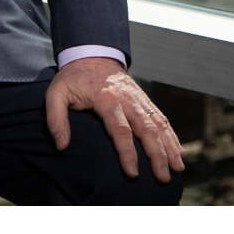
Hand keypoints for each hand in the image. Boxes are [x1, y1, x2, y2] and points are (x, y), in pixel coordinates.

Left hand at [44, 56, 185, 182]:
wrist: (92, 55)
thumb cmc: (72, 79)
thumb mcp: (55, 94)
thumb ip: (56, 120)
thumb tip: (61, 146)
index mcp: (107, 100)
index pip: (121, 131)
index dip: (128, 153)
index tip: (133, 173)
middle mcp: (129, 100)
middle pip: (147, 130)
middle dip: (157, 155)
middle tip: (163, 178)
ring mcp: (140, 100)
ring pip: (159, 125)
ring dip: (170, 148)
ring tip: (178, 169)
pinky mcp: (145, 100)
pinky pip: (161, 119)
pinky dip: (172, 136)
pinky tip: (178, 152)